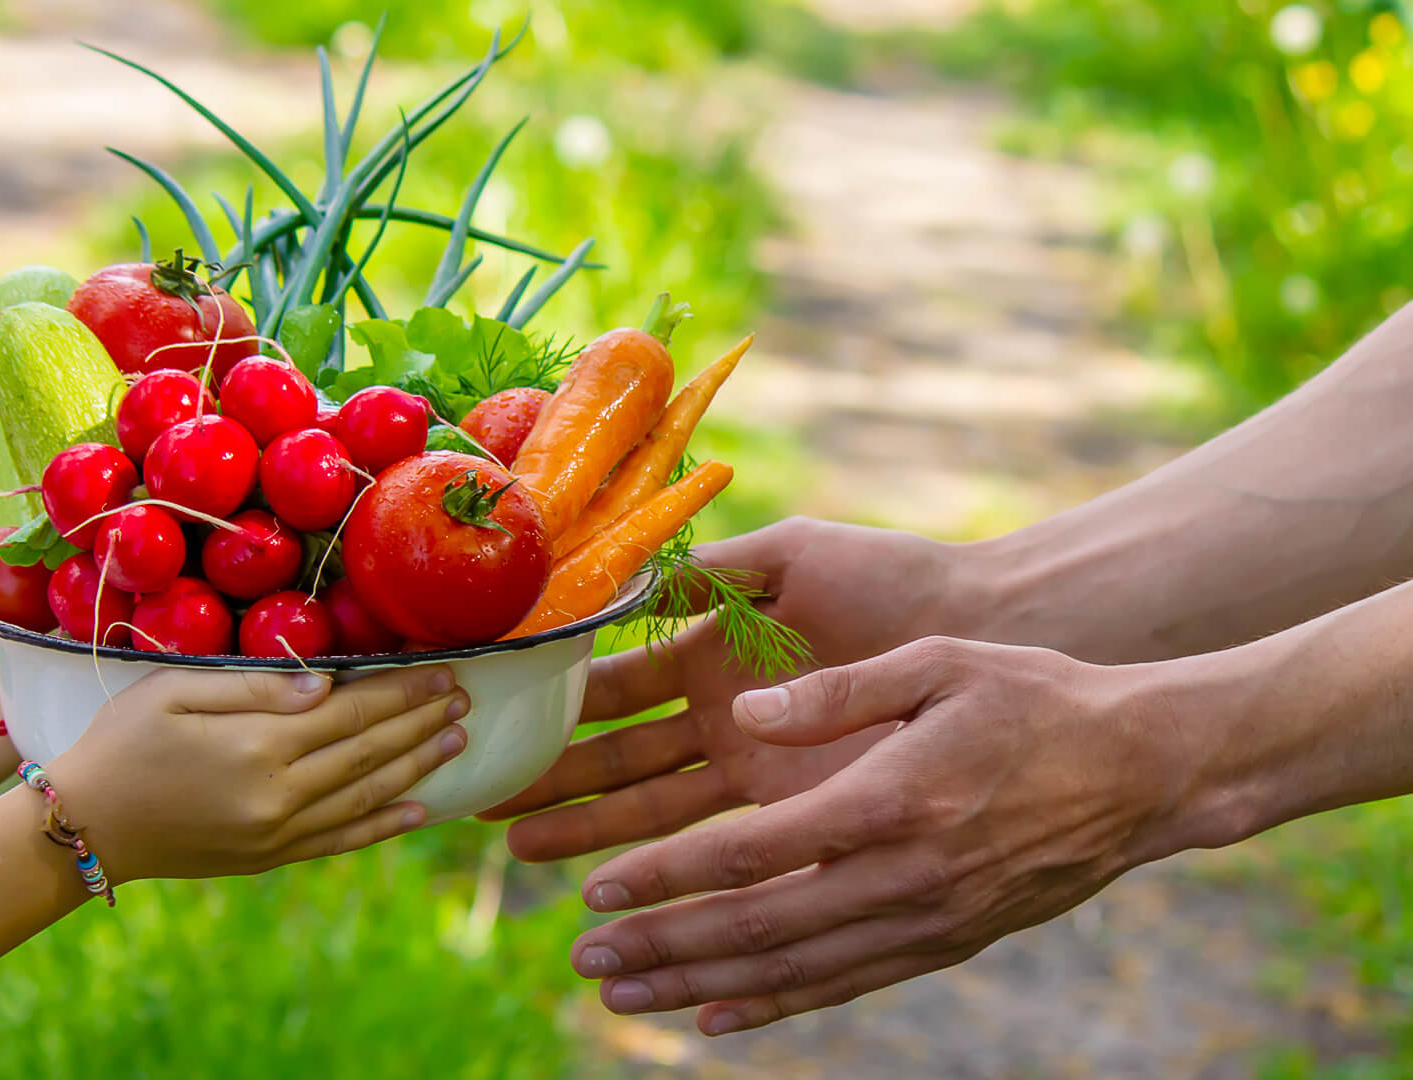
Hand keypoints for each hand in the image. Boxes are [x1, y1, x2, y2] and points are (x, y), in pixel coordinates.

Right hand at [55, 666, 468, 881]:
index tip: (439, 671)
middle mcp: (278, 793)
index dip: (401, 691)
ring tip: (456, 741)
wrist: (84, 826)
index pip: (351, 711)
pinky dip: (383, 825)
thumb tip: (325, 684)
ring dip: (417, 768)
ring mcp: (276, 832)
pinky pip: (341, 841)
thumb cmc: (120, 743)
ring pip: (365, 796)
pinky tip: (419, 810)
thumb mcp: (172, 692)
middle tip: (463, 697)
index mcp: (258, 744)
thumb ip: (253, 687)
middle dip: (420, 723)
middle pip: (368, 751)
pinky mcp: (268, 858)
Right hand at [482, 518, 968, 859]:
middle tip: (482, 799)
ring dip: (584, 827)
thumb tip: (620, 578)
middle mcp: (717, 713)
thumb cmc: (892, 578)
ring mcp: (750, 765)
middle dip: (550, 778)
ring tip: (521, 847)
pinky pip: (711, 838)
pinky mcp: (789, 806)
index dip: (556, 702)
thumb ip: (709, 571)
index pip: (613, 684)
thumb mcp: (791, 555)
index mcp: (708, 649)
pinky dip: (658, 862)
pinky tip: (611, 882)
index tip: (498, 714)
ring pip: (647, 804)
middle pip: (614, 755)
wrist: (983, 629)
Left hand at [565, 637, 1220, 1035]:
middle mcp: (904, 876)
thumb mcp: (937, 664)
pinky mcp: (947, 940)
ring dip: (701, 985)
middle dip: (664, 947)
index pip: (751, 855)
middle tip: (586, 959)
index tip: (600, 891)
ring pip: (794, 970)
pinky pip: (846, 983)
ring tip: (626, 994)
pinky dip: (776, 1005)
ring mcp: (927, 919)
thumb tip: (744, 711)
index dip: (668, 877)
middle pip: (758, 929)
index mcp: (890, 800)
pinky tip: (716, 1015)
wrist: (1148, 769)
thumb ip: (834, 690)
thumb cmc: (1037, 698)